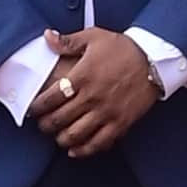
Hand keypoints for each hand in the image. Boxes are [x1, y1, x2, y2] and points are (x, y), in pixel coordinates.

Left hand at [28, 27, 165, 155]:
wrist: (153, 59)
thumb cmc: (122, 48)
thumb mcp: (93, 37)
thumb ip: (67, 41)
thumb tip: (47, 37)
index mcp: (82, 76)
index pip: (51, 98)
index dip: (37, 107)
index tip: (33, 109)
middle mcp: (92, 97)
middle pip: (59, 119)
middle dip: (45, 125)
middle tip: (41, 124)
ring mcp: (106, 112)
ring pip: (76, 135)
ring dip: (61, 139)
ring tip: (57, 136)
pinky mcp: (120, 123)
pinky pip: (98, 143)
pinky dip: (84, 150)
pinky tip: (75, 150)